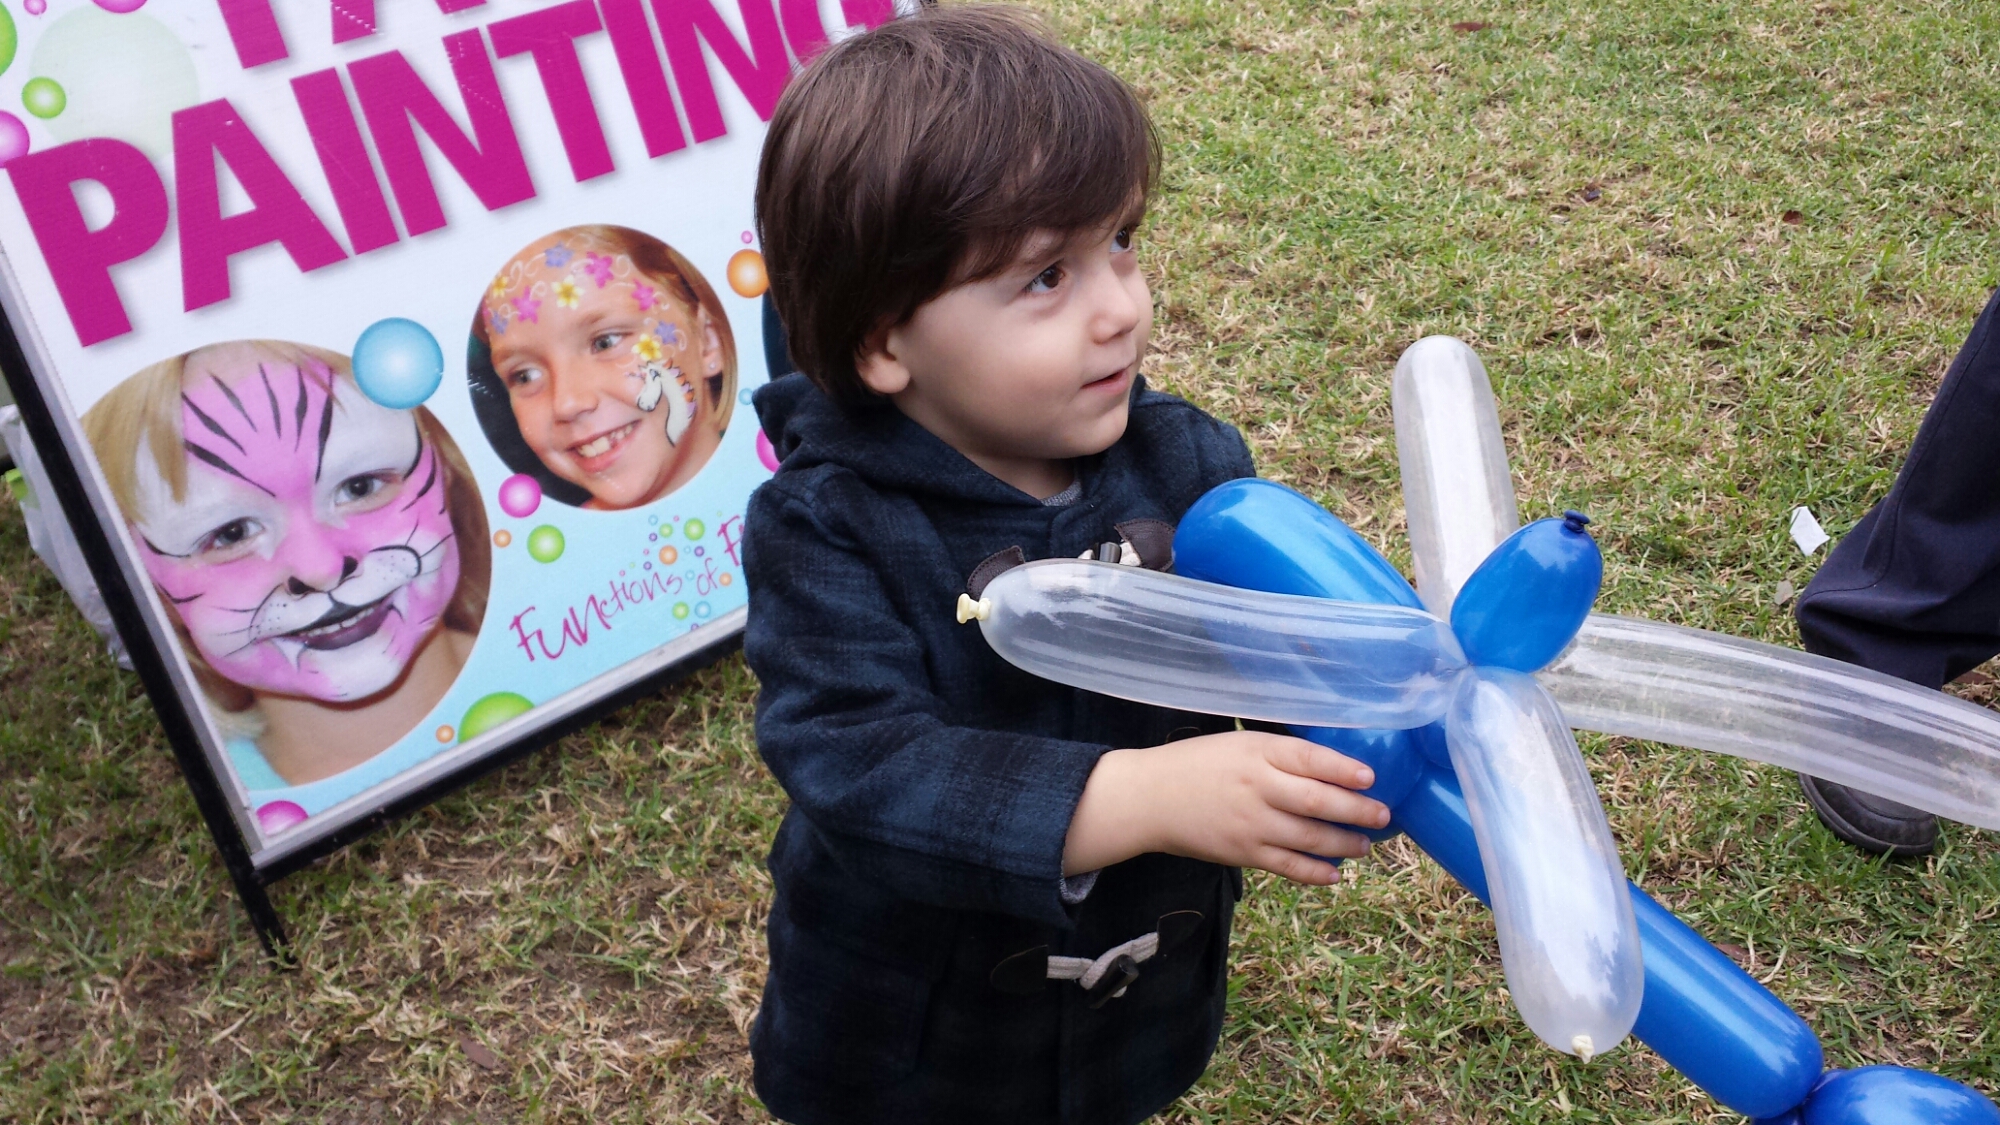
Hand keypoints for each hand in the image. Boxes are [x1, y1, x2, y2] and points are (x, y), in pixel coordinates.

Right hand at [1063, 730, 1390, 885]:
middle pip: (1318, 801)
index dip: (1344, 769)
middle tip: (1383, 815)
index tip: (1371, 777)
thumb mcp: (1238, 744)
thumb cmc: (1197, 764)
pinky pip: (1288, 866)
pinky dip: (1315, 873)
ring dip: (1344, 843)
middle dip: (1357, 810)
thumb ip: (1278, 754)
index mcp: (1257, 752)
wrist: (1150, 798)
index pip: (1310, 758)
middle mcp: (1257, 787)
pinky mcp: (1243, 853)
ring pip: (1309, 838)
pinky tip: (1334, 874)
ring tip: (1365, 845)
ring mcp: (1251, 823)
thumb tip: (1329, 767)